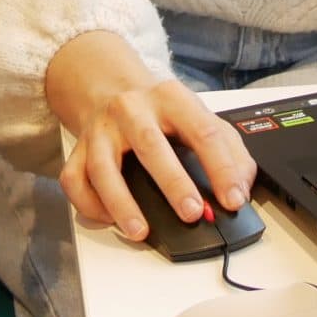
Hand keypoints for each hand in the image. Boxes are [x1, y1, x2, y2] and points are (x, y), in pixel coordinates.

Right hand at [43, 30, 254, 241]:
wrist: (108, 85)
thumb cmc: (159, 111)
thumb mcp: (198, 115)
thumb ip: (228, 148)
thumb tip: (242, 185)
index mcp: (171, 98)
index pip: (203, 131)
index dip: (222, 168)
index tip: (234, 199)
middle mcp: (132, 109)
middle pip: (151, 144)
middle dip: (173, 182)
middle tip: (192, 213)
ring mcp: (101, 129)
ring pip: (103, 167)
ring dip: (122, 203)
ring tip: (141, 231)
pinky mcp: (77, 149)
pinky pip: (75, 180)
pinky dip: (91, 205)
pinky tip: (110, 219)